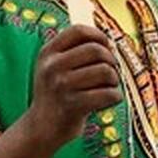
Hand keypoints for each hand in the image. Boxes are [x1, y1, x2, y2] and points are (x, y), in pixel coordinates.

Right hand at [21, 24, 120, 147]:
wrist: (42, 127)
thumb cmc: (56, 93)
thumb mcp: (53, 66)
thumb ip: (73, 51)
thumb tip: (107, 39)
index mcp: (48, 53)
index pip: (78, 31)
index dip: (98, 35)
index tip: (106, 46)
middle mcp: (52, 66)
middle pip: (96, 50)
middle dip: (110, 60)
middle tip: (111, 71)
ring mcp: (62, 85)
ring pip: (105, 71)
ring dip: (114, 79)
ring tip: (109, 86)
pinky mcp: (73, 105)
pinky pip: (108, 94)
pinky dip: (115, 97)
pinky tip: (110, 100)